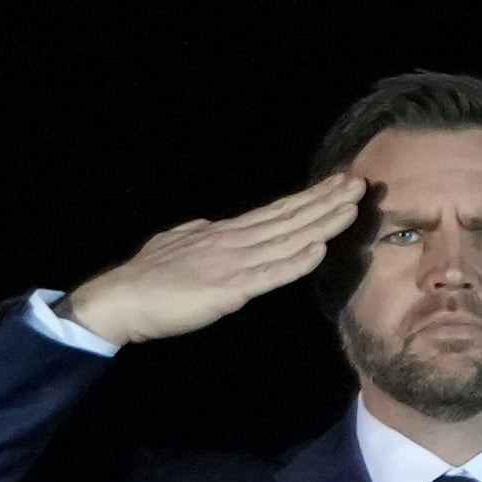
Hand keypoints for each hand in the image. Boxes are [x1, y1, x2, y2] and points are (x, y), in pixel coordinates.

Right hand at [59, 175, 367, 347]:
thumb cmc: (148, 277)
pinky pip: (269, 275)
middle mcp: (236, 240)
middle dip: (326, 201)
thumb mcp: (180, 244)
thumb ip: (201, 236)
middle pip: (289, 218)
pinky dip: (296, 263)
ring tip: (351, 207)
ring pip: (287, 240)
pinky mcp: (229, 288)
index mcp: (226, 232)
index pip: (277, 211)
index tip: (338, 184)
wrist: (122, 298)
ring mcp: (234, 262)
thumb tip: (212, 227)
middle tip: (360, 183)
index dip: (311, 198)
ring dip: (321, 223)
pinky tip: (318, 250)